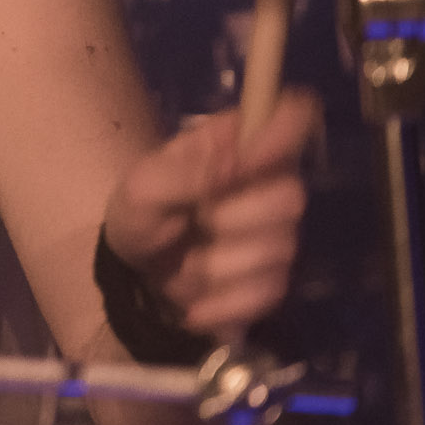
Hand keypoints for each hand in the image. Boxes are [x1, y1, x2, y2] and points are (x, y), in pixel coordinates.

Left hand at [101, 87, 317, 341]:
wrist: (131, 270)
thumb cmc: (139, 211)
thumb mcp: (144, 186)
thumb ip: (188, 172)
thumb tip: (237, 164)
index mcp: (237, 144)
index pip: (292, 118)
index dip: (283, 136)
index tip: (249, 162)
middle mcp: (270, 183)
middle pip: (290, 199)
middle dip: (231, 219)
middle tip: (191, 221)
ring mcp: (277, 235)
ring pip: (276, 252)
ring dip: (215, 265)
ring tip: (180, 262)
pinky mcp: (271, 281)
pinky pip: (268, 294)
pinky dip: (224, 303)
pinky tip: (194, 307)